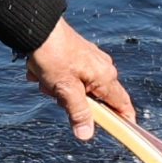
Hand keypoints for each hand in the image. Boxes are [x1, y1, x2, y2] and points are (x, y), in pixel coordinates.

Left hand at [23, 18, 135, 140]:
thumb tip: (86, 135)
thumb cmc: (54, 56)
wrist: (38, 27)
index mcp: (105, 76)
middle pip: (93, 99)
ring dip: (57, 88)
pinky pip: (67, 75)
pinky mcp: (77, 55)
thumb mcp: (65, 90)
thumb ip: (78, 113)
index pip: (122, 103)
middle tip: (56, 94)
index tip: (123, 132)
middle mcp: (102, 67)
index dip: (123, 119)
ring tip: (44, 79)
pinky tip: (40, 71)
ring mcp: (90, 60)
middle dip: (72, 101)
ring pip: (76, 88)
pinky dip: (53, 77)